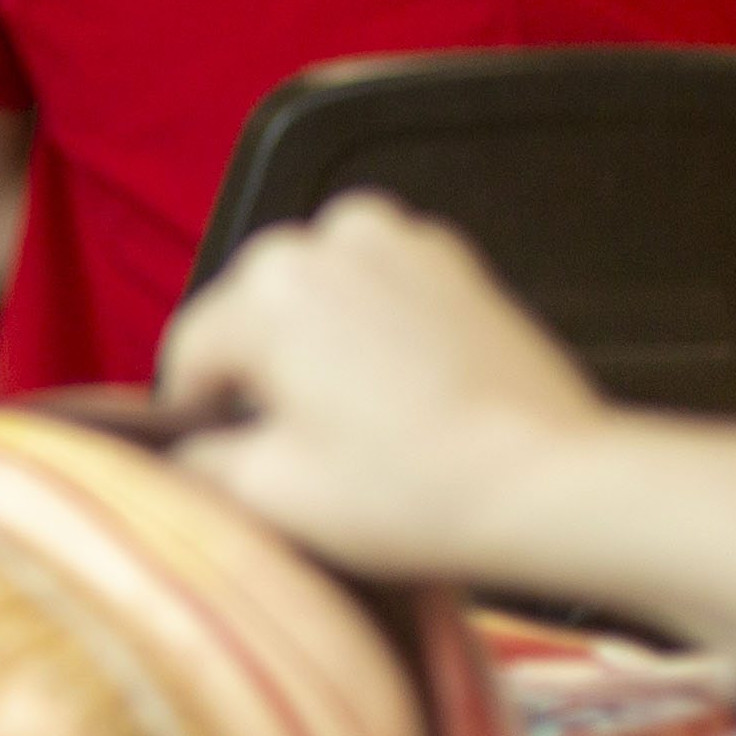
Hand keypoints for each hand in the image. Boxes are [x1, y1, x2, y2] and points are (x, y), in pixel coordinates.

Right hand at [159, 196, 607, 583]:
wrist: (550, 482)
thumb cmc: (424, 488)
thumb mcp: (276, 495)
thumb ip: (199, 465)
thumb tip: (184, 455)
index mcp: (271, 286)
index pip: (192, 351)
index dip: (194, 417)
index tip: (216, 458)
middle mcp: (331, 240)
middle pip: (254, 315)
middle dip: (262, 377)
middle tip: (297, 456)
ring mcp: (400, 242)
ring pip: (317, 301)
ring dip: (318, 351)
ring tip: (356, 431)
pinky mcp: (452, 263)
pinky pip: (378, 294)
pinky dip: (374, 337)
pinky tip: (399, 403)